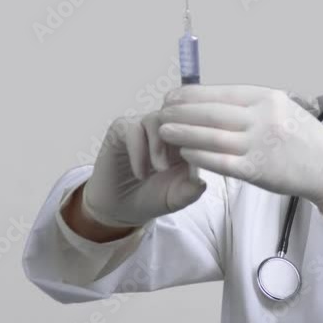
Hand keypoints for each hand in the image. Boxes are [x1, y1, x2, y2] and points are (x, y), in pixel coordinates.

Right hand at [80, 112, 207, 227]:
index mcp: (187, 138)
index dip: (202, 139)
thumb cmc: (153, 197)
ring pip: (157, 118)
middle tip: (181, 163)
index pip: (199, 126)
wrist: (120, 207)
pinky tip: (141, 174)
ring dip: (160, 145)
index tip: (201, 159)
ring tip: (161, 169)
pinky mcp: (121, 129)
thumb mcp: (176, 198)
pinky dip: (138, 151)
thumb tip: (202, 183)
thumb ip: (190, 191)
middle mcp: (167, 127)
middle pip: (180, 115)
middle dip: (183, 138)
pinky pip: (132, 129)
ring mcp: (144, 126)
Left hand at [157, 85, 322, 220]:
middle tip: (162, 112)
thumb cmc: (301, 136)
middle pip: (211, 113)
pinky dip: (198, 156)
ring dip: (183, 134)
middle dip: (181, 112)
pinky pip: (219, 162)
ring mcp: (259, 145)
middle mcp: (263, 118)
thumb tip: (209, 100)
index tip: (173, 96)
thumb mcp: (281, 107)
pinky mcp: (256, 171)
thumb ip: (248, 104)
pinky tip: (185, 154)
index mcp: (267, 98)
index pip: (220, 93)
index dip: (191, 94)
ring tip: (164, 132)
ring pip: (211, 137)